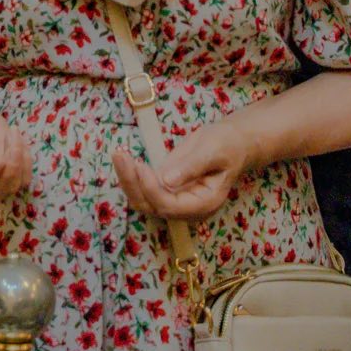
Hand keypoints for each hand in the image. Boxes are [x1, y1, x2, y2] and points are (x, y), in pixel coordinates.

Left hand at [112, 116, 249, 225]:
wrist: (232, 142)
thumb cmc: (227, 145)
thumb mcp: (212, 151)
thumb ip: (191, 166)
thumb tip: (165, 180)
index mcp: (204, 203)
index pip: (171, 206)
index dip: (152, 190)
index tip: (140, 166)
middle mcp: (188, 208)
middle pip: (152, 207)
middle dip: (133, 184)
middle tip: (120, 156)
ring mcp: (176, 199)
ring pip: (144, 200)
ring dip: (127, 180)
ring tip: (118, 154)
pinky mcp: (167, 188)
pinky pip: (144, 188)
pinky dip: (131, 175)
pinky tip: (122, 157)